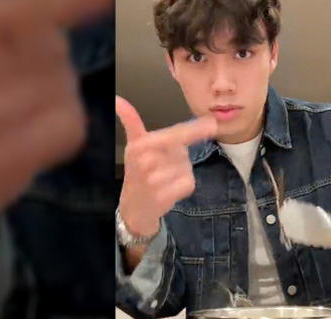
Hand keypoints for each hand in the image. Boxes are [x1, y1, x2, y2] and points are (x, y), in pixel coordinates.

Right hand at [115, 96, 216, 235]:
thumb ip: (131, 121)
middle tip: (166, 165)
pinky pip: (188, 182)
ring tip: (164, 179)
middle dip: (178, 157)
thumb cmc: (137, 173)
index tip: (212, 123)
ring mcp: (153, 179)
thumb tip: (117, 99)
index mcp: (139, 145)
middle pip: (182, 151)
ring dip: (180, 172)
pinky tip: (170, 190)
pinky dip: (185, 186)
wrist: (133, 208)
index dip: (194, 129)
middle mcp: (145, 160)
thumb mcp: (133, 146)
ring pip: (186, 167)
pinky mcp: (163, 196)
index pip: (173, 134)